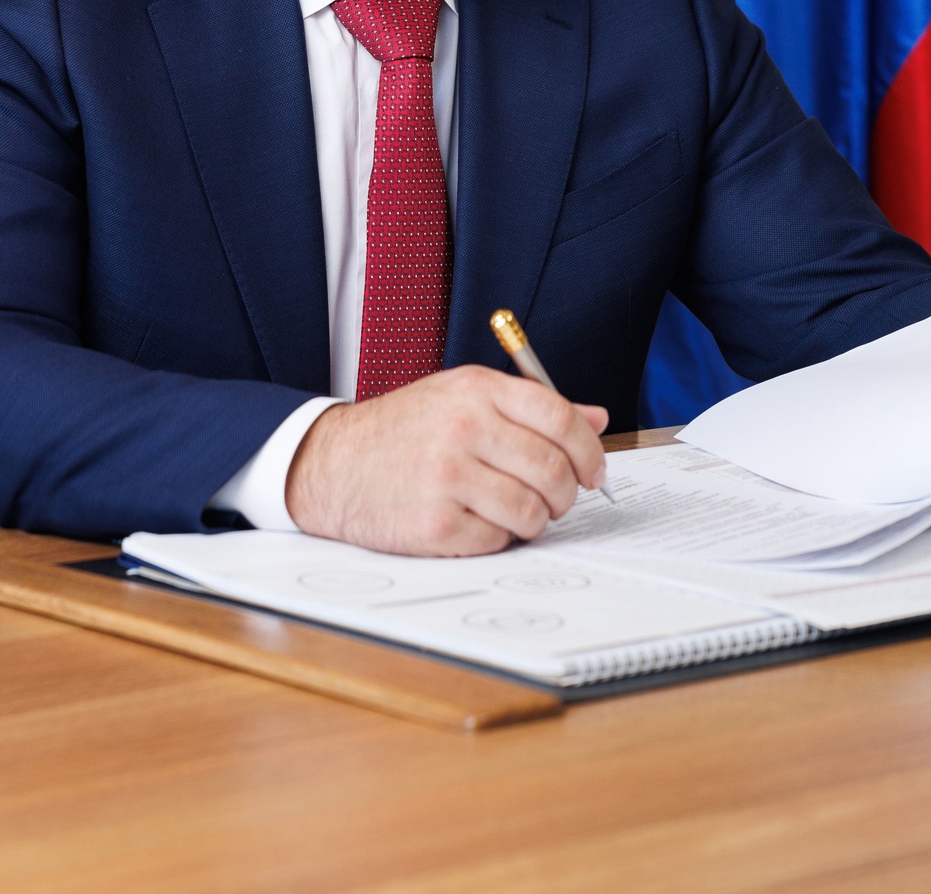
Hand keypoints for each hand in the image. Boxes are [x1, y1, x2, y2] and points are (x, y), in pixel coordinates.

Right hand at [284, 365, 609, 554]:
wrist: (334, 463)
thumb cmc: (406, 429)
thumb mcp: (463, 397)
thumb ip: (531, 406)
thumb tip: (596, 418)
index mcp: (477, 390)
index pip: (560, 417)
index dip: (588, 449)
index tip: (593, 470)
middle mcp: (463, 428)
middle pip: (552, 469)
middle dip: (566, 493)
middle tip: (557, 499)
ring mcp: (447, 477)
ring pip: (531, 511)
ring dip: (535, 520)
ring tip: (516, 512)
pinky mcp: (434, 524)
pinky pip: (496, 540)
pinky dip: (498, 537)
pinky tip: (479, 521)